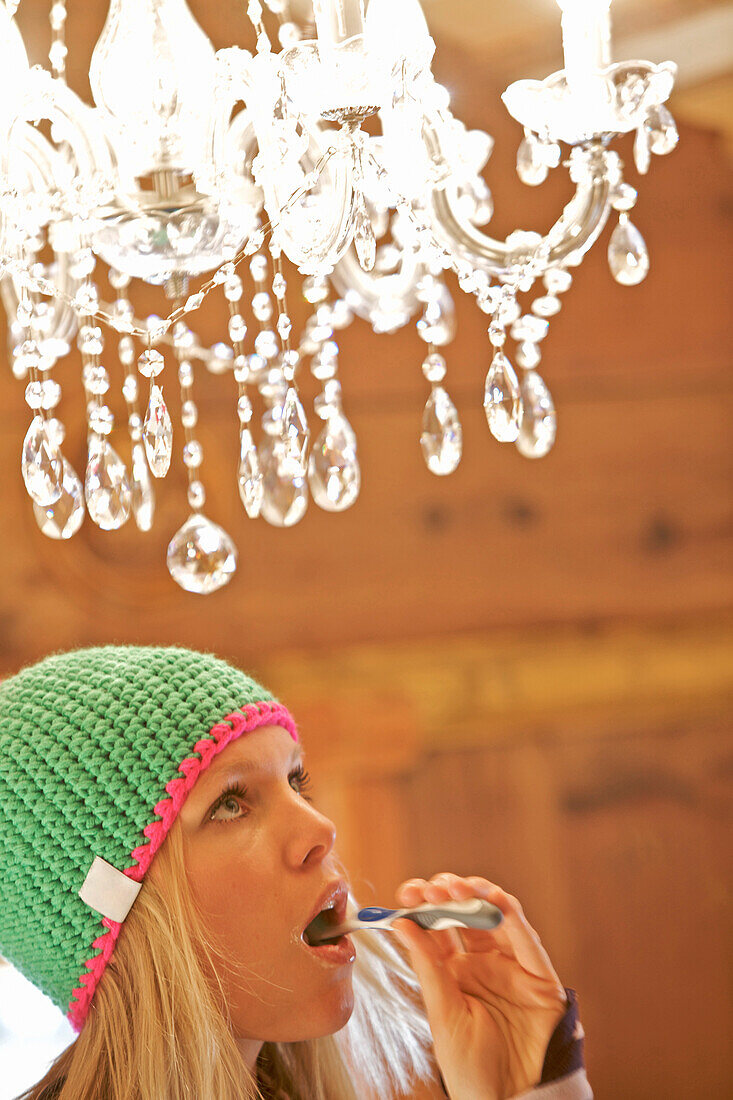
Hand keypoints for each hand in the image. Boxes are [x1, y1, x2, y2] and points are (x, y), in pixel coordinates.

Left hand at [392, 874, 566, 1099]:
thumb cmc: (473, 1070)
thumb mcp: (443, 1015)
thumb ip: (428, 968)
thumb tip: (401, 924)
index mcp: (455, 973)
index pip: (437, 928)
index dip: (423, 905)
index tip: (406, 893)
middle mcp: (484, 963)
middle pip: (466, 915)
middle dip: (448, 894)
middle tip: (430, 888)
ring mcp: (512, 966)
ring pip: (497, 917)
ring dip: (477, 894)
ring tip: (455, 887)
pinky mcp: (540, 977)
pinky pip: (527, 939)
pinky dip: (511, 914)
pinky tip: (493, 898)